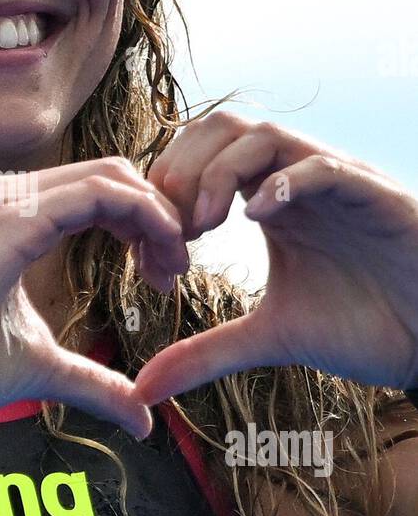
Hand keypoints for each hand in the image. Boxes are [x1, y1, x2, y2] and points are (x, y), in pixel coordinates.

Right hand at [0, 158, 189, 437]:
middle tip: (176, 270)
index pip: (98, 193)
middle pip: (112, 175)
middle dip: (158, 216)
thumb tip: (143, 419)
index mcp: (13, 218)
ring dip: (157, 216)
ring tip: (173, 267)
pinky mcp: (14, 220)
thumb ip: (94, 382)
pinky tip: (158, 255)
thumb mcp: (44, 369)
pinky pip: (98, 195)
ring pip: (111, 177)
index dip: (144, 225)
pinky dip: (142, 216)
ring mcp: (10, 202)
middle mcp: (11, 197)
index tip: (164, 276)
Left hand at [131, 111, 417, 404]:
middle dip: (182, 171)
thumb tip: (142, 388)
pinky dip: (284, 183)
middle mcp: (295, 180)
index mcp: (268, 202)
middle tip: (171, 232)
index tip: (152, 254)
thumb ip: (205, 354)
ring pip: (264, 135)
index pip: (199, 158)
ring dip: (220, 174)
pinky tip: (256, 220)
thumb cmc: (363, 324)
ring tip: (204, 226)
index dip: (163, 196)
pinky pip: (323, 167)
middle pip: (221, 128)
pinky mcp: (372, 197)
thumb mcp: (268, 339)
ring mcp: (333, 183)